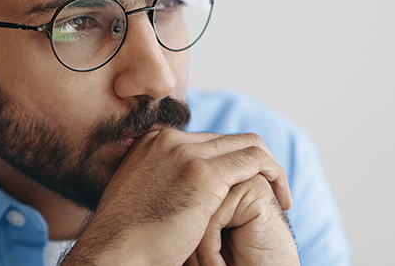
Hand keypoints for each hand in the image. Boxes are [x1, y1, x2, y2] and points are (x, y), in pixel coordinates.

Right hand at [61, 130, 293, 264]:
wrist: (113, 255)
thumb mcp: (140, 202)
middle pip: (230, 140)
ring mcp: (185, 154)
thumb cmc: (126, 243)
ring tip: (281, 197)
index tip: (245, 189)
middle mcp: (168, 141)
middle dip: (255, 164)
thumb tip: (179, 196)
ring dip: (271, 169)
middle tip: (273, 192)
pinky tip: (280, 200)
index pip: (208, 142)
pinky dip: (274, 176)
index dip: (232, 163)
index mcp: (152, 144)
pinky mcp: (202, 173)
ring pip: (248, 145)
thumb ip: (160, 187)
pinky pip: (255, 161)